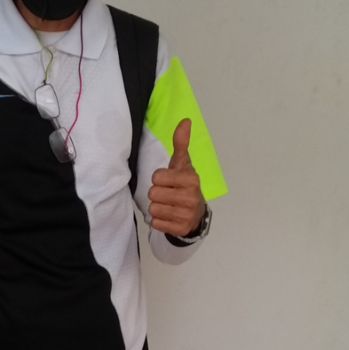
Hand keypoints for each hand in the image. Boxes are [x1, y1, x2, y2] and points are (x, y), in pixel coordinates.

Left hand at [148, 119, 205, 236]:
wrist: (196, 212)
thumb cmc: (184, 185)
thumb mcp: (182, 164)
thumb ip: (180, 143)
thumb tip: (185, 121)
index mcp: (191, 179)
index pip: (156, 177)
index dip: (159, 179)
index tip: (168, 181)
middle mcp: (191, 197)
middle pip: (153, 193)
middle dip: (157, 194)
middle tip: (168, 194)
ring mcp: (186, 215)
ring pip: (153, 209)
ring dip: (157, 207)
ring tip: (168, 205)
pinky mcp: (180, 228)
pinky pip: (156, 223)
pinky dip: (159, 220)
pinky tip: (169, 216)